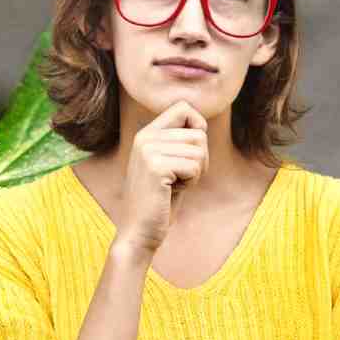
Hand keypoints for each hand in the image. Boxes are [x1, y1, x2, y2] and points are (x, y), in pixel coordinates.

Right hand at [115, 99, 209, 253]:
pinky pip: (195, 166)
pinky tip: (172, 192)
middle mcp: (145, 137)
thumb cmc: (159, 202)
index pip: (183, 107)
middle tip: (179, 178)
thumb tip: (201, 124)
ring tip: (174, 185)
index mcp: (146, 134)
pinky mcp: (155, 167)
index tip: (192, 150)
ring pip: (200, 150)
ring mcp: (148, 150)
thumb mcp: (168, 165)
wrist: (138, 232)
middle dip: (200, 159)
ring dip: (196, 173)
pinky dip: (191, 183)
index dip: (198, 126)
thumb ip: (178, 143)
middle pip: (198, 133)